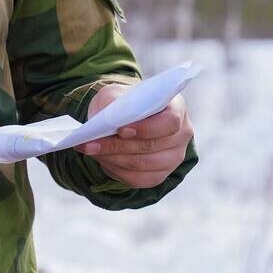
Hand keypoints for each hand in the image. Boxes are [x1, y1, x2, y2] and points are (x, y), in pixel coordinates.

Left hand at [76, 84, 193, 188]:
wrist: (125, 117)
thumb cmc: (124, 102)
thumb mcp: (117, 93)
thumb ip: (113, 101)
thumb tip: (107, 120)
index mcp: (177, 107)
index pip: (170, 122)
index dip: (147, 129)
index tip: (121, 129)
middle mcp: (181, 134)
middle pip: (153, 146)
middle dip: (119, 146)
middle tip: (91, 143)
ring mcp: (173, 157)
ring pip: (144, 165)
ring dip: (114, 159)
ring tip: (91, 150)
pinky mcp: (160, 174)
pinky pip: (139, 179)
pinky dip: (117, 171)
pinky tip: (102, 160)